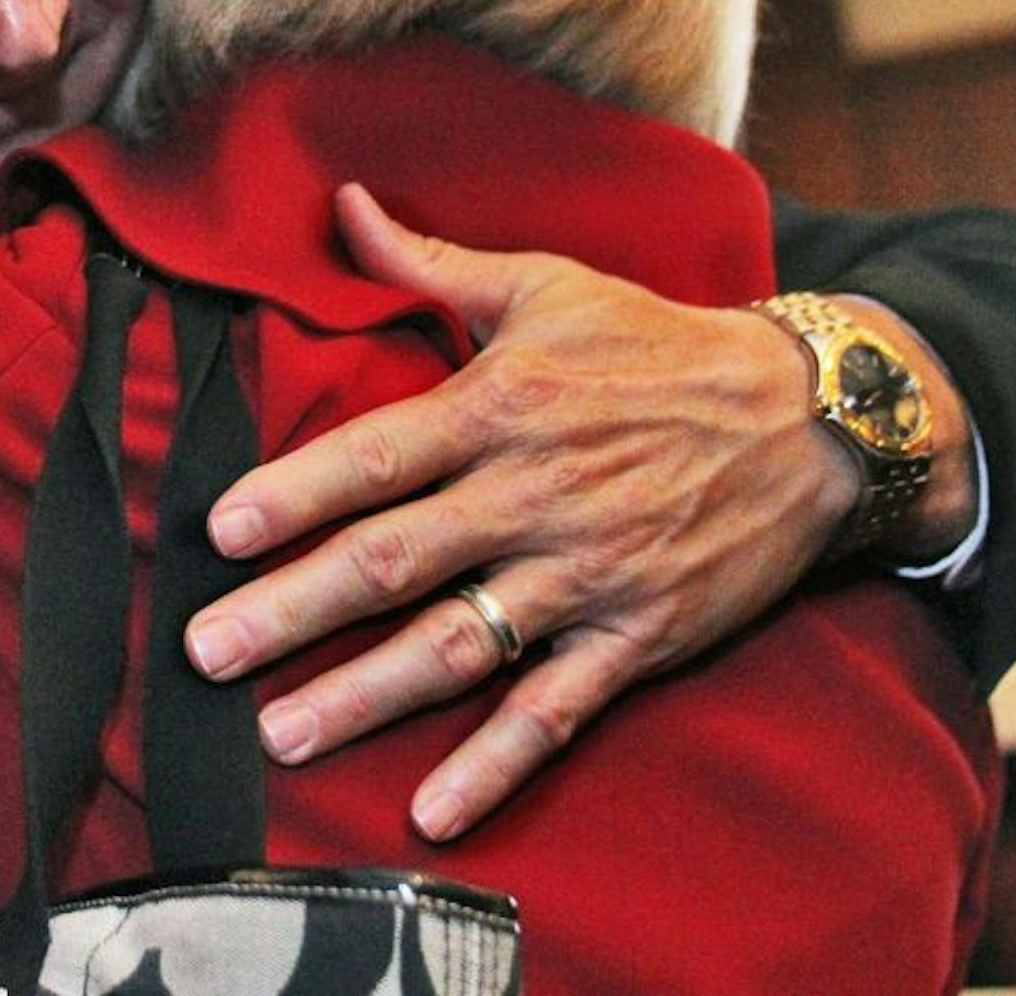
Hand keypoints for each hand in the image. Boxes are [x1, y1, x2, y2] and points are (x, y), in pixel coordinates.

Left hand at [184, 183, 854, 839]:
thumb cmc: (656, 343)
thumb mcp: (547, 285)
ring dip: (365, 695)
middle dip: (293, 611)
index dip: (293, 492)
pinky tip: (432, 809)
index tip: (218, 530)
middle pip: (393, 562)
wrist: (809, 417)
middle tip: (206, 651)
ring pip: (457, 645)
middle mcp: (533, 496)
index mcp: (501, 406)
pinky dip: (495, 764)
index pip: (377, 456)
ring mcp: (586, 575)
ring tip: (281, 732)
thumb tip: (344, 205)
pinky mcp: (637, 637)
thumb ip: (432, 260)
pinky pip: (557, 711)